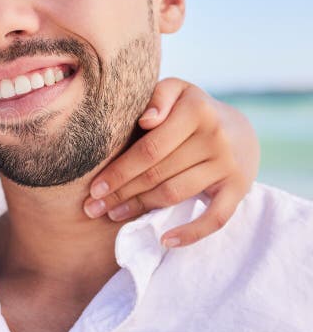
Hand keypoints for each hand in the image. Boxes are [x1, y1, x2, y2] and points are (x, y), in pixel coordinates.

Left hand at [83, 78, 258, 247]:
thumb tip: (146, 119)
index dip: (119, 171)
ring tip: (112, 215)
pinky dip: (191, 233)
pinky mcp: (239, 189)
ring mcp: (229, 166)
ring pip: (175, 194)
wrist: (239, 128)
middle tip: (92, 208)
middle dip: (120, 193)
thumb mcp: (176, 91)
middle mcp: (216, 138)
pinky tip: (165, 240)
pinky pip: (215, 218)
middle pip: (157, 174)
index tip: (93, 188)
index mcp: (197, 111)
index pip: (149, 149)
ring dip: (140, 208)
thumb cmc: (190, 110)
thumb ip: (158, 97)